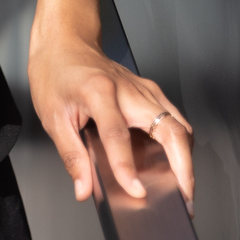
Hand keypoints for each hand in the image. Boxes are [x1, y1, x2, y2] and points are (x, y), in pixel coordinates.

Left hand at [29, 29, 194, 213]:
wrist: (65, 42)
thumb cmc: (57, 72)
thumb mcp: (53, 116)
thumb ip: (72, 156)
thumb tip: (83, 188)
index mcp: (100, 92)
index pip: (118, 135)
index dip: (127, 167)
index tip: (136, 192)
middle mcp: (129, 89)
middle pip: (169, 127)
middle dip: (183, 166)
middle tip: (183, 197)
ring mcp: (143, 89)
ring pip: (179, 123)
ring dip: (186, 156)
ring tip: (183, 187)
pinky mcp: (149, 91)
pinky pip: (173, 118)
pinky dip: (180, 143)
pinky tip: (174, 162)